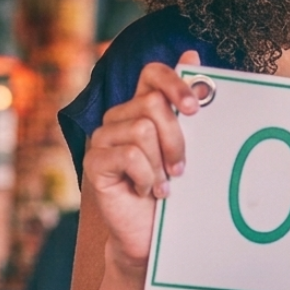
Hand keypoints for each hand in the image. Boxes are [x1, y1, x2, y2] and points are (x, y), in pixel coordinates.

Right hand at [83, 51, 200, 270]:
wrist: (149, 234)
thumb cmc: (170, 188)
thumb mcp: (186, 145)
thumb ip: (185, 104)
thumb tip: (192, 54)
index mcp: (139, 107)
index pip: (152, 73)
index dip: (175, 83)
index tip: (195, 109)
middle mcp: (118, 117)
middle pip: (153, 104)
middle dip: (176, 139)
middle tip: (180, 168)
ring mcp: (102, 139)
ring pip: (142, 130)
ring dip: (160, 164)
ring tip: (163, 183)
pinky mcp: (93, 162)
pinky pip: (128, 155)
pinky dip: (145, 176)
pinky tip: (145, 190)